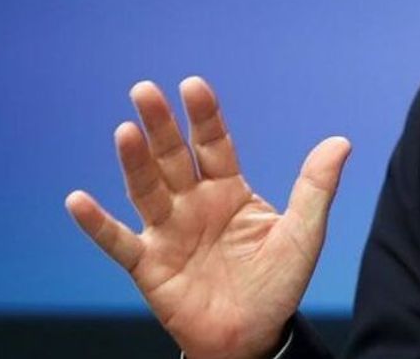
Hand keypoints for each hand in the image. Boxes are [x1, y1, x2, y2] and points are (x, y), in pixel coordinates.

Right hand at [65, 77, 350, 358]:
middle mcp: (194, 204)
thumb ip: (315, 188)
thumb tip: (340, 142)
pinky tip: (78, 201)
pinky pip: (119, 242)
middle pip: (173, 157)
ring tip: (125, 131)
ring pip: (146, 189)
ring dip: (134, 161)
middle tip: (145, 90)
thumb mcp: (303, 233)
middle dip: (160, 125)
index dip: (204, 116)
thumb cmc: (277, 284)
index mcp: (229, 190)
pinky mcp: (149, 265)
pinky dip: (97, 224)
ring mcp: (169, 232)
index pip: (214, 144)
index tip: (193, 85)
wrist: (253, 337)